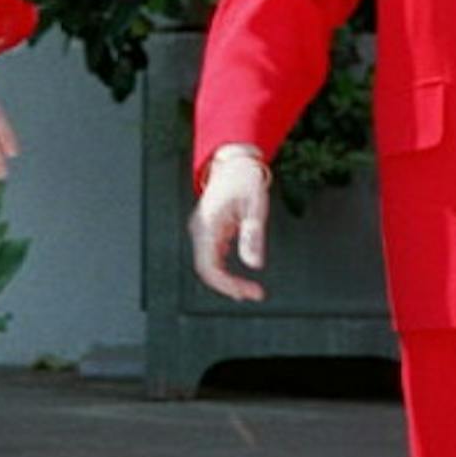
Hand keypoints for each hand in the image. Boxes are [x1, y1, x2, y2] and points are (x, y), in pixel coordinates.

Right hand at [189, 147, 271, 301]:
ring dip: (227, 280)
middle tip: (254, 294)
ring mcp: (202, 232)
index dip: (226, 284)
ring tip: (249, 290)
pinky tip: (238, 279)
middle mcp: (199, 231)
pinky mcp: (209, 233)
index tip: (248, 291)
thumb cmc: (244, 179)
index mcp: (207, 225)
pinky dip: (225, 270)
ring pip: (208, 265)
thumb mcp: (255, 205)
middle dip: (228, 286)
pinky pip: (212, 257)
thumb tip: (255, 264)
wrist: (234, 162)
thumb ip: (253, 234)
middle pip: (206, 270)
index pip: (208, 266)